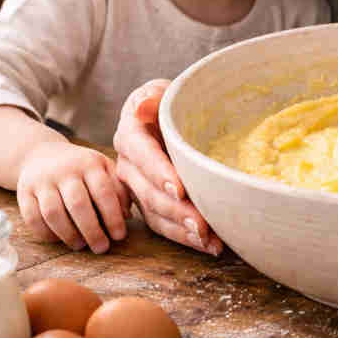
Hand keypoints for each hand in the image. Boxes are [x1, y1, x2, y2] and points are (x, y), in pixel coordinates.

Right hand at [16, 141, 130, 253]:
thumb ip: (119, 189)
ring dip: (69, 234)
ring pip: (53, 213)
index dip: (113, 216)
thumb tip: (127, 216)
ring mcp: (41, 181)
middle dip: (92, 231)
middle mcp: (64, 170)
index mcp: (89, 163)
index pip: (103, 191)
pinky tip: (59, 239)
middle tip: (101, 248)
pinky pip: (32, 218)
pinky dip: (46, 233)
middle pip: (78, 204)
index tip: (119, 236)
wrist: (42, 154)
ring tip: (81, 245)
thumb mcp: (104, 168)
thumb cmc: (82, 168)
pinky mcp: (24, 192)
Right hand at [113, 80, 221, 254]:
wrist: (166, 117)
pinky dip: (186, 237)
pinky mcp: (147, 205)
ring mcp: (135, 189)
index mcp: (130, 135)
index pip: (142, 154)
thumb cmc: (169, 102)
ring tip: (210, 240)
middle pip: (148, 191)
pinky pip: (163, 225)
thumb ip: (153, 96)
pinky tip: (209, 245)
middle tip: (203, 223)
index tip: (179, 188)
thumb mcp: (162, 92)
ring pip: (155, 213)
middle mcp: (127, 165)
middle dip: (176, 210)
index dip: (159, 172)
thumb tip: (142, 105)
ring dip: (183, 230)